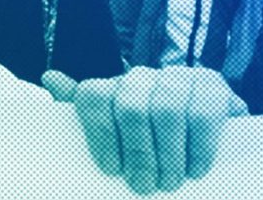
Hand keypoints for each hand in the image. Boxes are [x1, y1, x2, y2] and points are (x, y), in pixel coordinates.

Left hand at [42, 67, 247, 194]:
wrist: (201, 142)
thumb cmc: (149, 144)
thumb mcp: (116, 135)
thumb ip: (87, 114)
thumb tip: (49, 77)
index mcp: (114, 86)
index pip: (94, 95)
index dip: (100, 133)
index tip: (110, 169)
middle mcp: (143, 76)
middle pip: (130, 105)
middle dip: (136, 152)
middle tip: (142, 186)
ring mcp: (179, 77)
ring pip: (166, 108)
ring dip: (167, 153)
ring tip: (168, 183)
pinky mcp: (213, 86)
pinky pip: (203, 113)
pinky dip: (198, 146)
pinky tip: (195, 170)